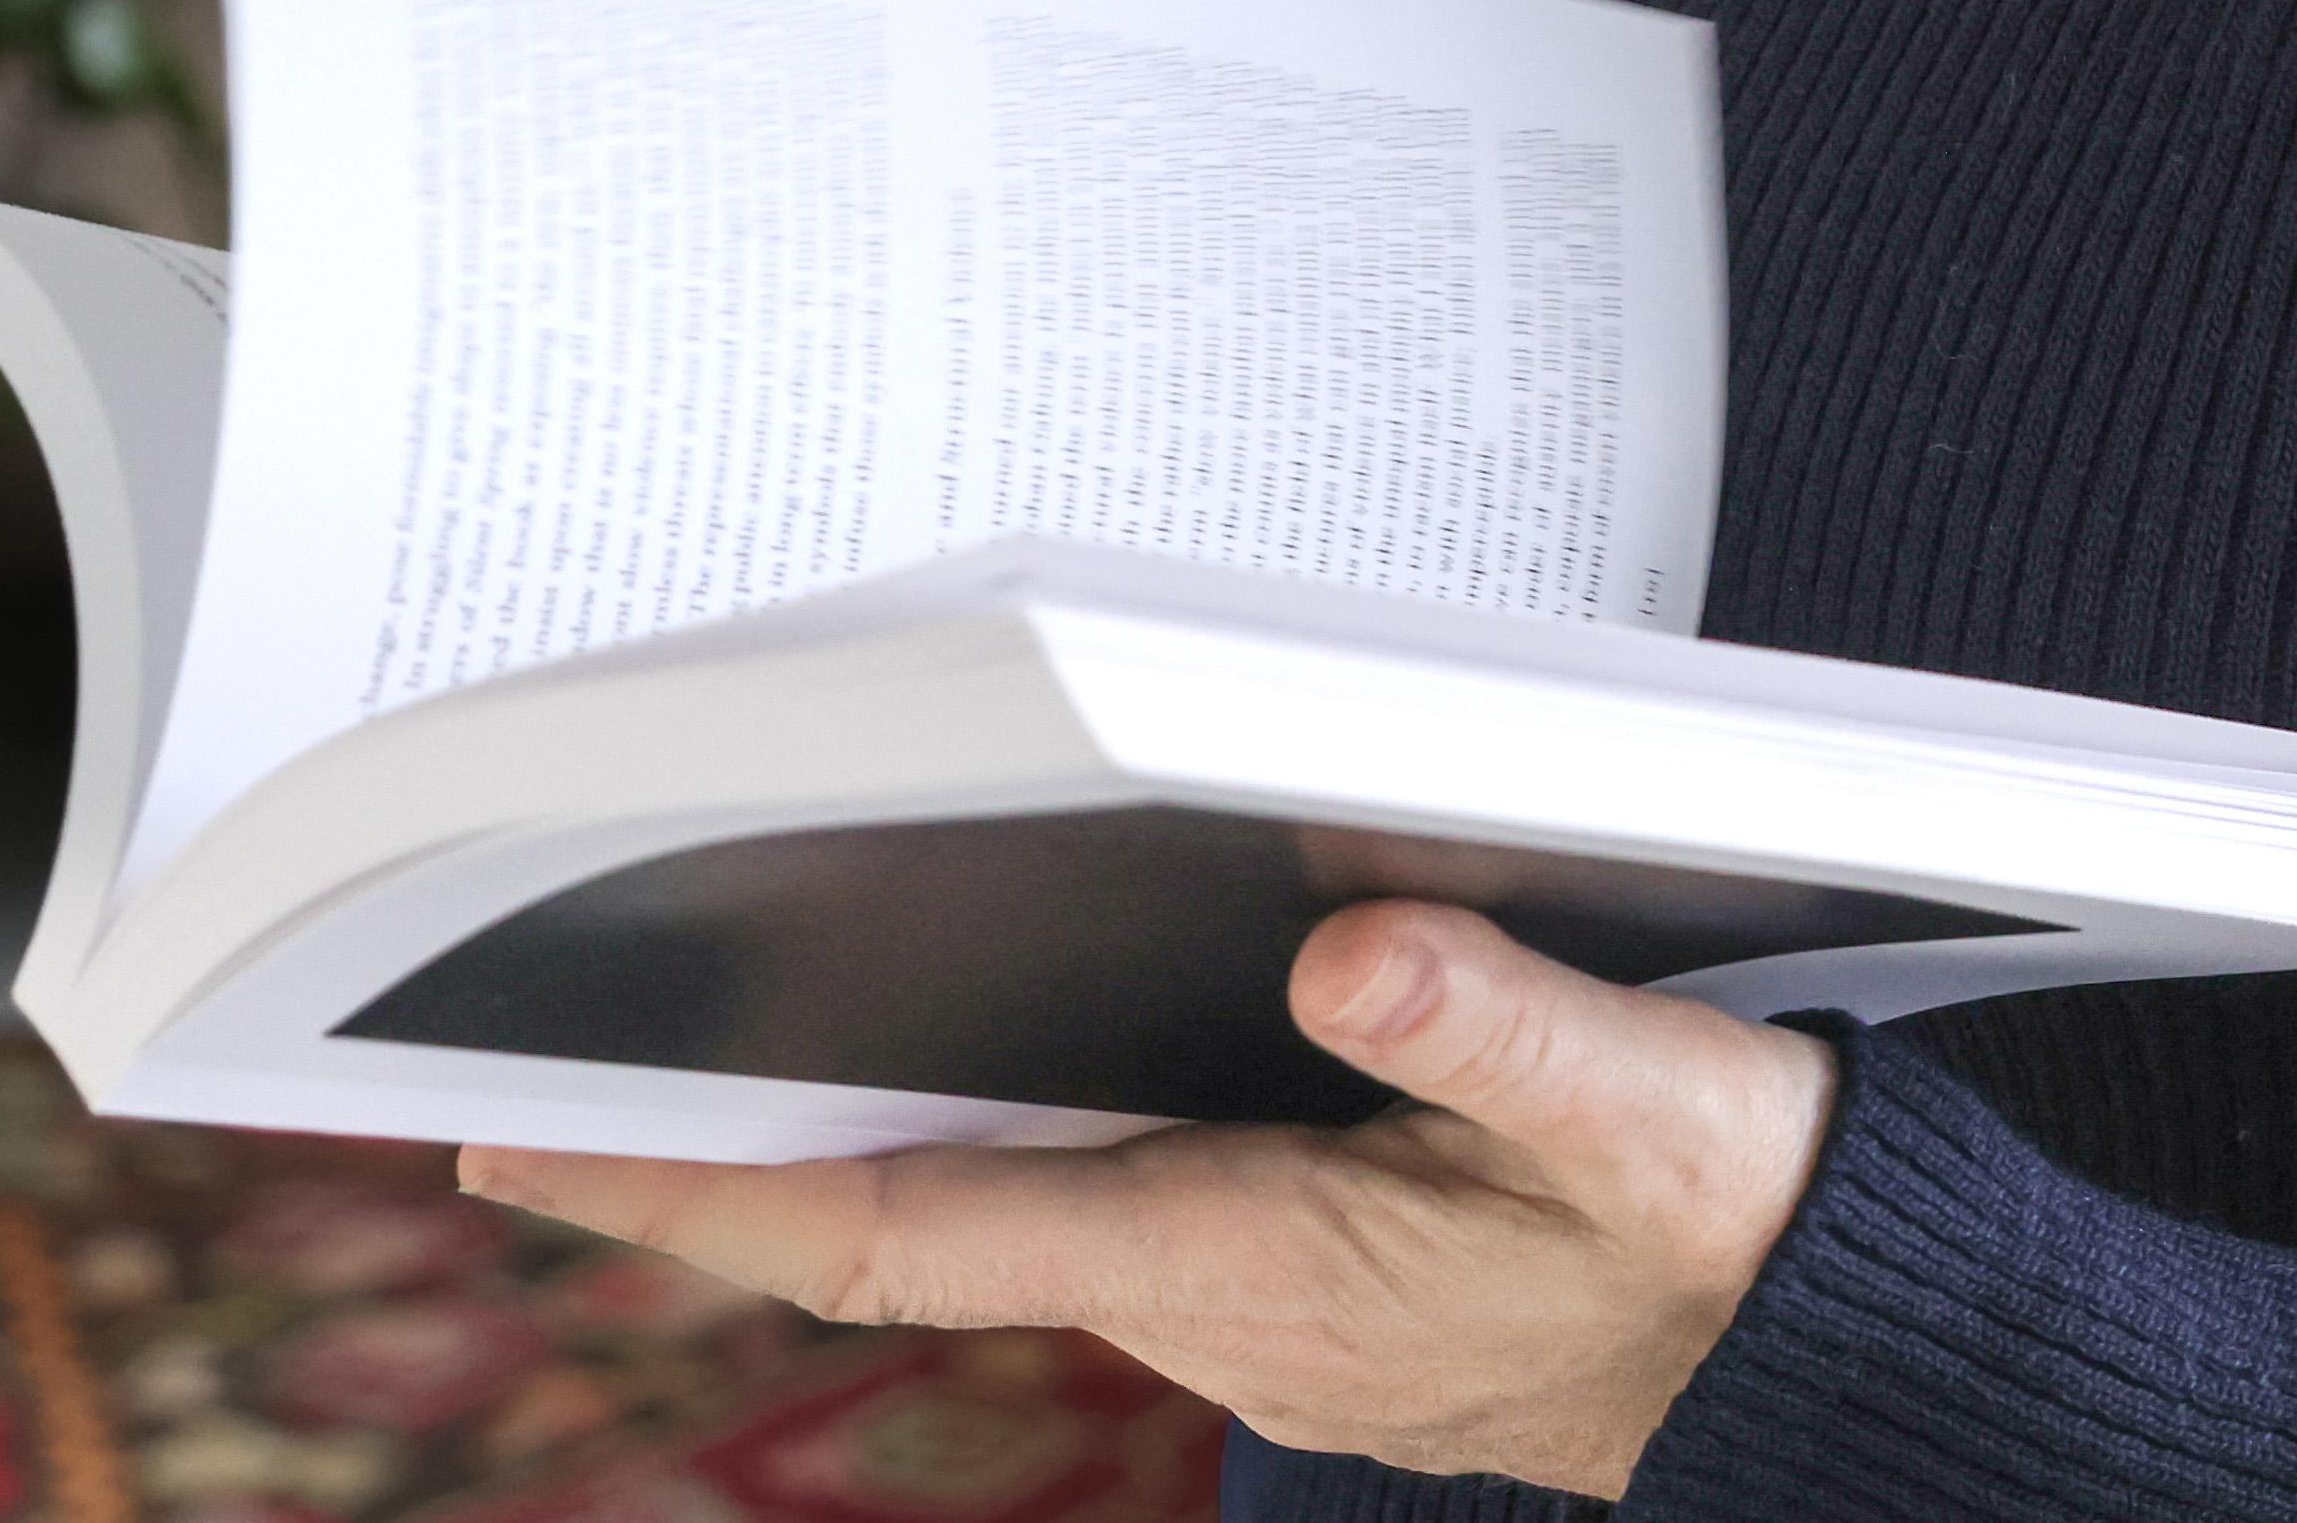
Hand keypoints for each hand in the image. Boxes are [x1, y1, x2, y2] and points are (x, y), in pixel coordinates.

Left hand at [452, 900, 1836, 1497]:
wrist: (1812, 1352)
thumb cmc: (1730, 1228)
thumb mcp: (1648, 1117)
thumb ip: (1507, 1030)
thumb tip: (1352, 944)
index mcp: (1239, 1251)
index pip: (899, 1226)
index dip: (692, 1194)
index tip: (504, 1147)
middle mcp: (1196, 1285)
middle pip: (889, 1217)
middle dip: (692, 1158)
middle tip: (485, 1070)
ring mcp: (1227, 1282)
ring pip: (965, 1202)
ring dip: (813, 1139)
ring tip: (653, 1023)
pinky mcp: (1278, 1252)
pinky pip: (1057, 1193)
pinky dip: (953, 1128)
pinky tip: (915, 1040)